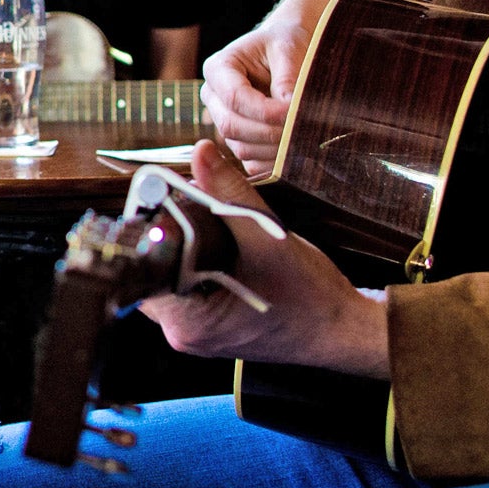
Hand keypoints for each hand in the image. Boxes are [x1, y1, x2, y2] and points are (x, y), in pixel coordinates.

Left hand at [137, 142, 389, 379]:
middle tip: (198, 207)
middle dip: (174, 234)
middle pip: (155, 269)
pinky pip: (191, 286)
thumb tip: (201, 153)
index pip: (144, 266)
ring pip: (173, 275)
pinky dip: (202, 262)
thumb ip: (229, 193)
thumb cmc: (311, 296)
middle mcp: (185, 334)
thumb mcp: (267, 236)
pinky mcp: (211, 327)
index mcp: (188, 323)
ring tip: (218, 227)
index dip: (154, 228)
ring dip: (189, 247)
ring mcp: (198, 334)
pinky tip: (224, 247)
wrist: (344, 331)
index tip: (168, 200)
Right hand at [201, 0, 383, 170]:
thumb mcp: (288, 48)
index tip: (294, 112)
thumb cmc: (287, 43)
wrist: (288, 52)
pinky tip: (298, 153)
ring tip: (307, 140)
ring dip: (275, 150)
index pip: (234, 97)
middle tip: (305, 131)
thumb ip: (287, 77)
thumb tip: (290, 108)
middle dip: (270, 132)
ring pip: (242, 147)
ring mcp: (224, 122)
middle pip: (232, 126)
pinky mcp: (239, 141)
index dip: (264, 111)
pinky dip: (274, 163)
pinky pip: (251, 163)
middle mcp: (215, 97)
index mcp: (219, 68)